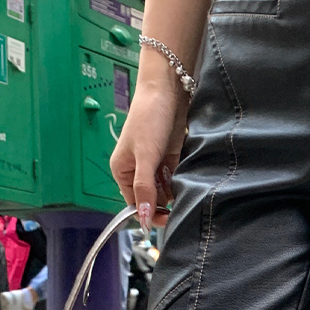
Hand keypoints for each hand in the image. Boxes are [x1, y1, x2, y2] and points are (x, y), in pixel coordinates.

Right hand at [110, 72, 189, 230]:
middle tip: (178, 201)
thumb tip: (142, 219)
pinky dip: (180, 180)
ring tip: (182, 184)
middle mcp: (136, 170)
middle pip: (151, 199)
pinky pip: (175, 178)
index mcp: (122, 171)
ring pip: (165, 190)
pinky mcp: (169, 158)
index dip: (149, 214)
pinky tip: (187, 176)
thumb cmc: (149, 119)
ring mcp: (153, 164)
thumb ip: (144, 188)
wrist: (167, 90)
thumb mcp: (145, 156)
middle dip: (164, 202)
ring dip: (174, 191)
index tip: (167, 218)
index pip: (135, 204)